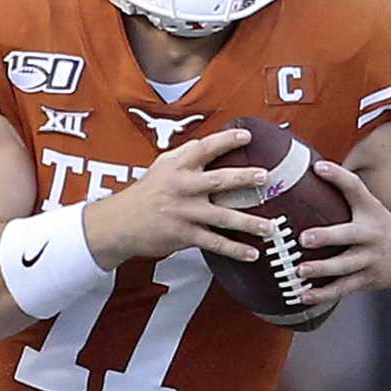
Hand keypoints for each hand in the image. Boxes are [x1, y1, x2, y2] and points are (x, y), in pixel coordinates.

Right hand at [83, 128, 270, 268]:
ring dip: (248, 223)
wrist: (120, 223)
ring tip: (270, 227)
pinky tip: (253, 254)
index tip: (247, 136)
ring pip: (222, 217)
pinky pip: (215, 243)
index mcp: (178, 166)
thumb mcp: (161, 166)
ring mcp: (185, 213)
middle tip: (265, 177)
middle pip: (219, 181)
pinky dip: (235, 250)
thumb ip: (185, 156)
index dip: (226, 140)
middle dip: (244, 178)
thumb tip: (209, 143)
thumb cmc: (145, 193)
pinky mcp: (185, 235)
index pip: (205, 148)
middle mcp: (183, 187)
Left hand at [292, 160, 390, 305]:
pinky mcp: (366, 280)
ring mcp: (369, 260)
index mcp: (369, 212)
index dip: (338, 176)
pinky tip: (304, 296)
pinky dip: (324, 294)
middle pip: (349, 235)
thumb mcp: (368, 203)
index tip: (318, 167)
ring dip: (322, 270)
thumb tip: (313, 167)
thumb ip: (344, 187)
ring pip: (345, 267)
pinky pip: (343, 288)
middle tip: (304, 238)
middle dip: (327, 237)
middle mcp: (370, 236)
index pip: (355, 189)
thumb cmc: (378, 224)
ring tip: (300, 271)